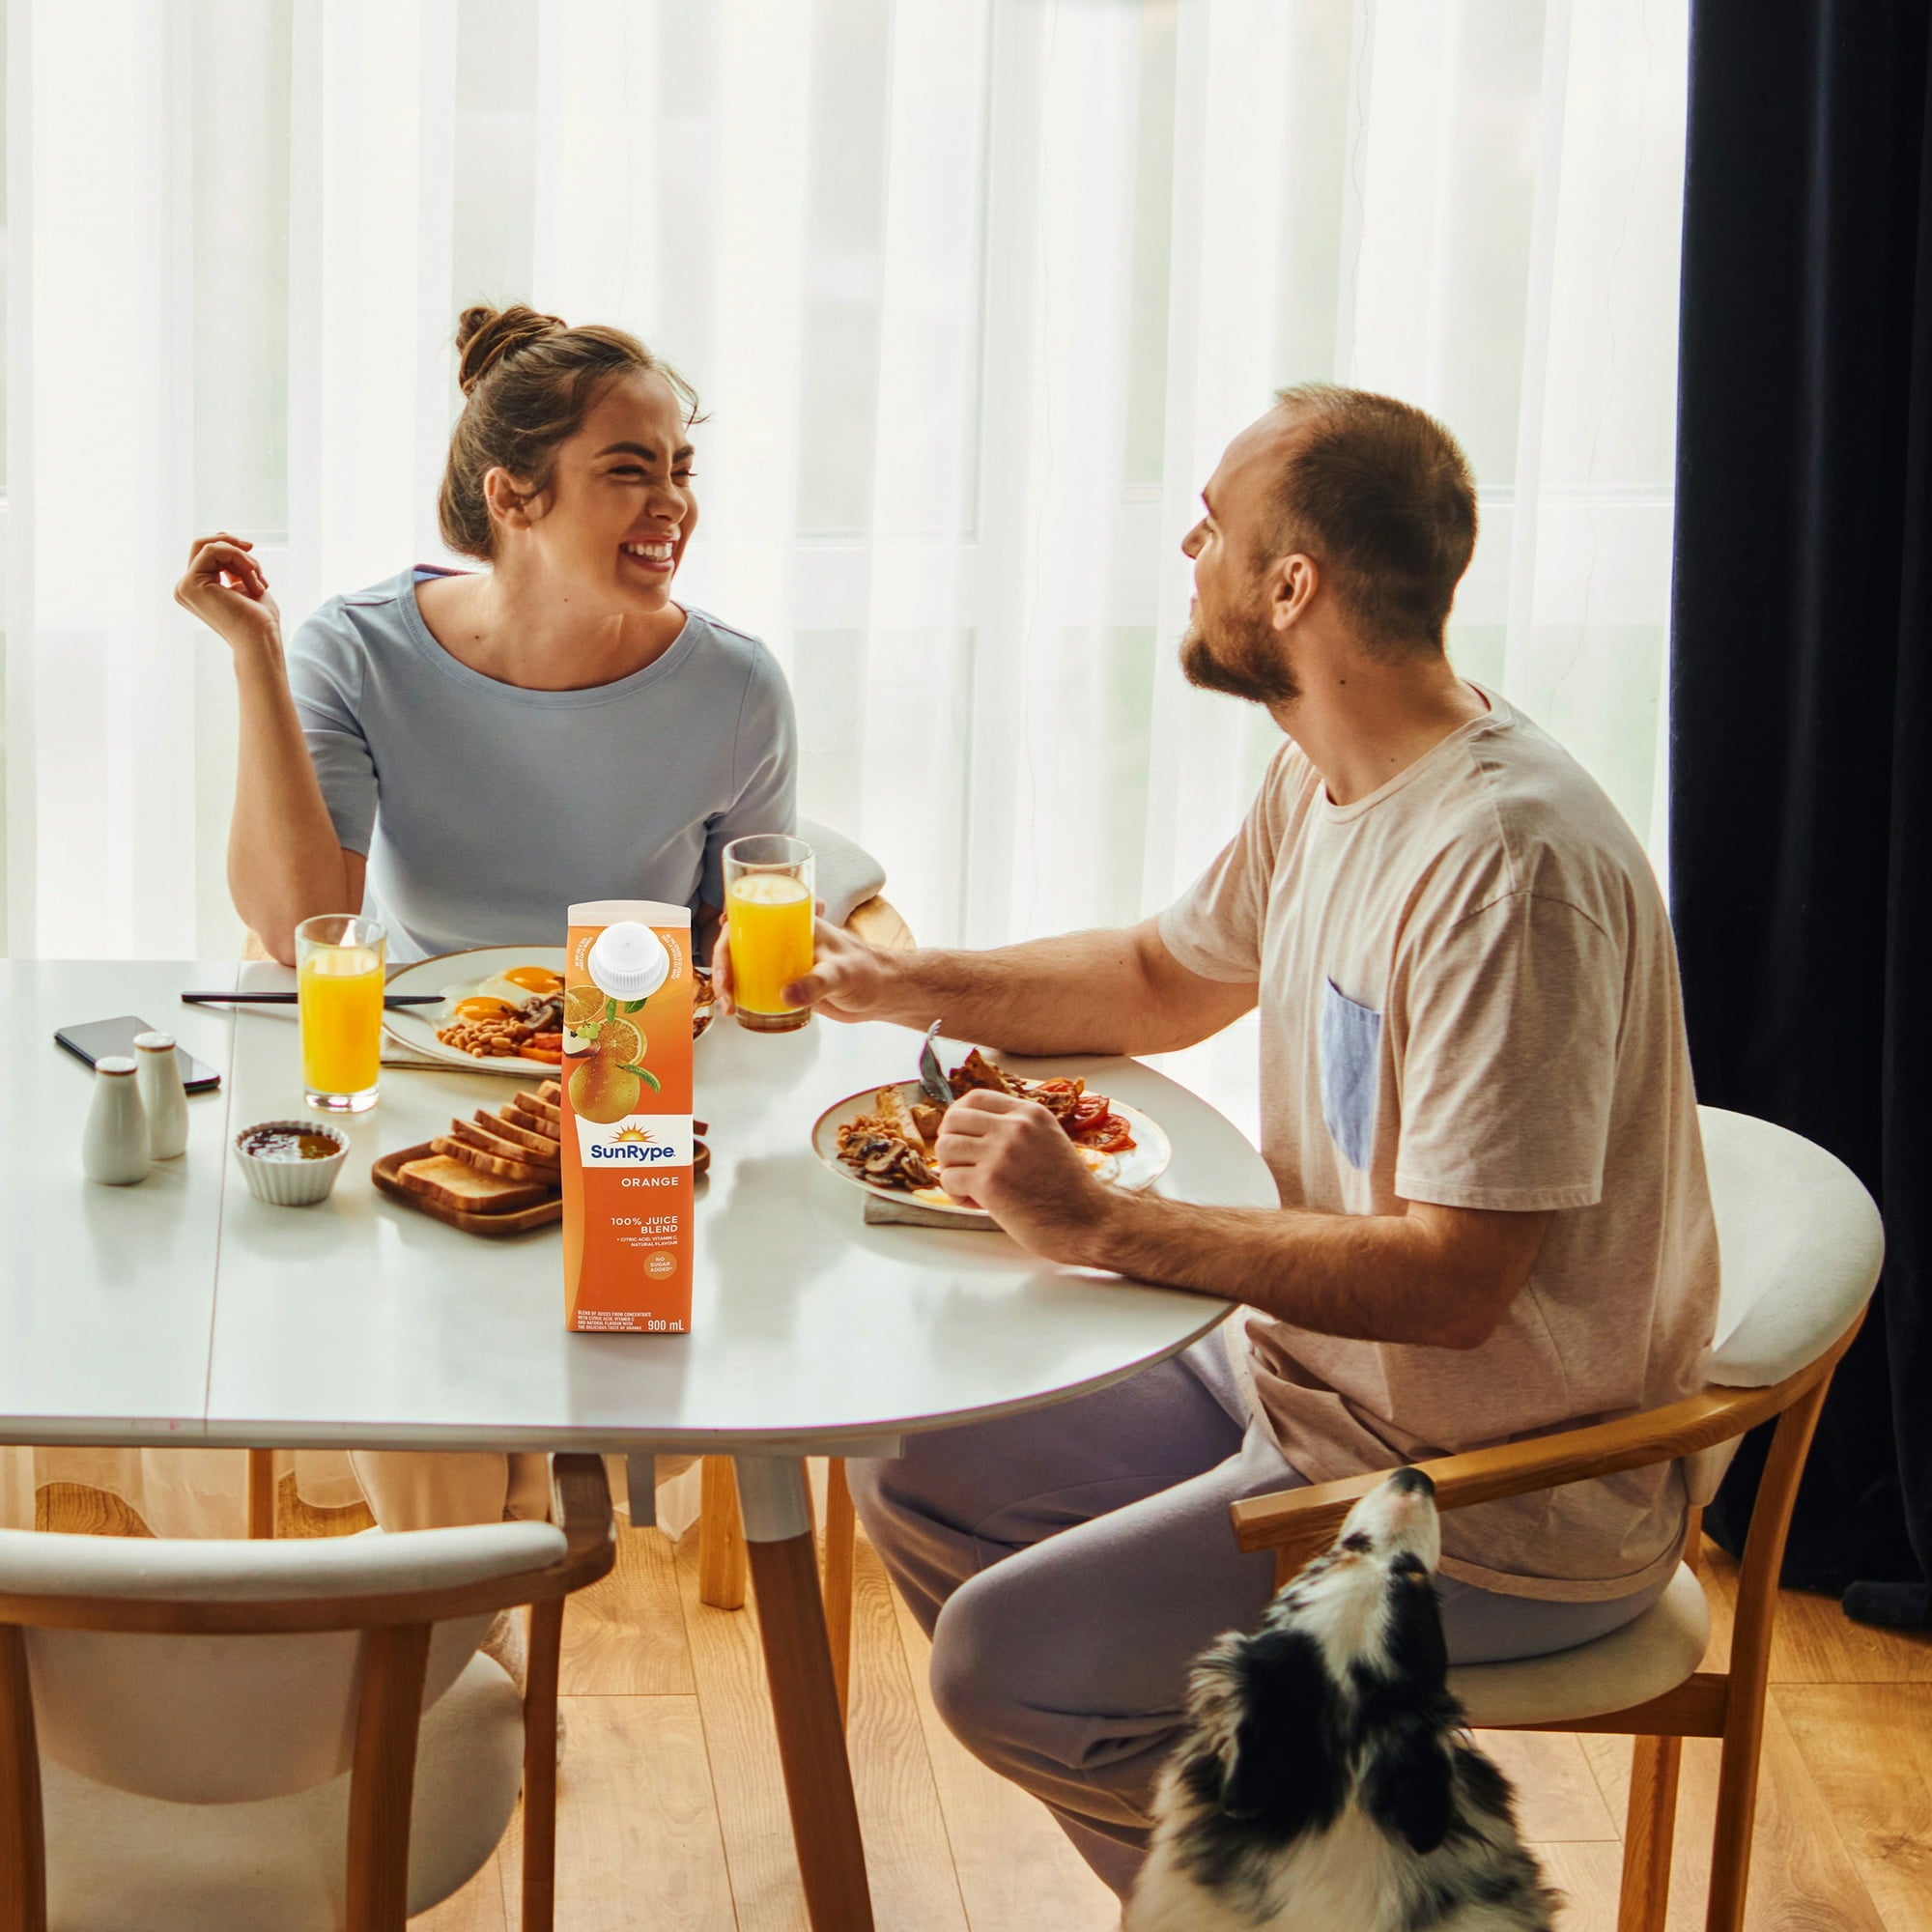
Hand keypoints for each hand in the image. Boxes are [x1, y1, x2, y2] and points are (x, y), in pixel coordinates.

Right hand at [175, 532, 281, 653]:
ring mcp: (185, 586)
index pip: (208, 554)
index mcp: (198, 589)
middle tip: (254, 559)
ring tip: (258, 580)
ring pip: (210, 546)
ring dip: (242, 558)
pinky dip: (238, 558)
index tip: (255, 563)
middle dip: (234, 547)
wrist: (260, 639)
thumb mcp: (245, 584)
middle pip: (203, 545)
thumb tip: (230, 543)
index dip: (232, 550)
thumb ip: (233, 566)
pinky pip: (212, 550)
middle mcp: (185, 588)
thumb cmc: (260, 619)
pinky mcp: (190, 583)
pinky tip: (252, 580)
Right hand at [714, 914, 890, 1024]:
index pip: (751, 916)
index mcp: (794, 923)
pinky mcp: (785, 982)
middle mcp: (783, 938)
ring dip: (727, 982)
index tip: (724, 955)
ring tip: (728, 1006)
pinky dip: (739, 993)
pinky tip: (733, 1008)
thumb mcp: (841, 974)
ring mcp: (782, 961)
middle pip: (739, 942)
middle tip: (726, 990)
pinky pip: (753, 982)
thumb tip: (785, 996)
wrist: (880, 994)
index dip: (729, 930)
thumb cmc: (867, 971)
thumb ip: (816, 984)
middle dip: (722, 964)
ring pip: (742, 964)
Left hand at [934, 1088, 1115, 1261]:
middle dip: (950, 1145)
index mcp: (1030, 1113)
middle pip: (953, 1119)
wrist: (1090, 1223)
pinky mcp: (990, 1182)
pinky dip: (955, 1194)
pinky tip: (977, 1203)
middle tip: (962, 1166)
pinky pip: (949, 1179)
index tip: (961, 1138)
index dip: (958, 1118)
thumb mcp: (1049, 1141)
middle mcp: (1015, 1126)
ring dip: (950, 1170)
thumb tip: (972, 1133)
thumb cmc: (1069, 1192)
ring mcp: (1002, 1152)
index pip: (973, 1098)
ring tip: (970, 1188)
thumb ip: (1017, 1131)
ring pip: (945, 1147)